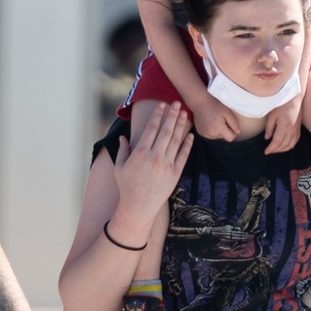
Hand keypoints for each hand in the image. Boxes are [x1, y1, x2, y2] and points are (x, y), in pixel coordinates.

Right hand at [115, 102, 193, 217]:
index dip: (157, 115)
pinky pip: (183, 156)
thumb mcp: (120, 167)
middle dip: (172, 115)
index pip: (151, 129)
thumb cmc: (127, 186)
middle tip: (177, 103)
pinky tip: (191, 135)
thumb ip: (123, 150)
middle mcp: (155, 156)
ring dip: (180, 125)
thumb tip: (123, 137)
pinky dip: (187, 145)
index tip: (161, 105)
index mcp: (140, 153)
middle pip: (166, 131)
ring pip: (175, 140)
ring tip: (184, 113)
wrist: (139, 206)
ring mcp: (167, 165)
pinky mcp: (175, 174)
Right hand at [186, 94, 238, 140]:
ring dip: (218, 131)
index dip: (233, 133)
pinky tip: (209, 122)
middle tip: (221, 120)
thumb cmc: (214, 106)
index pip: (230, 138)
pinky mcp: (201, 133)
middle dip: (225, 130)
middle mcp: (211, 134)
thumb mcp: (227, 112)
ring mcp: (205, 134)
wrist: (199, 103)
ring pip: (217, 136)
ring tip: (215, 121)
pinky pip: (210, 135)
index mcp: (219, 128)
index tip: (231, 126)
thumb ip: (234, 123)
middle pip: (224, 137)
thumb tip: (237, 132)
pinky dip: (212, 130)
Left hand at [264, 94, 302, 153]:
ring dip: (282, 150)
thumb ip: (269, 128)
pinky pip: (295, 142)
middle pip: (283, 145)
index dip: (271, 148)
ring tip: (275, 150)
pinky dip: (289, 146)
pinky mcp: (299, 129)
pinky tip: (284, 146)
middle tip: (269, 151)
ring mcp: (296, 131)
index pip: (277, 142)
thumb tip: (267, 138)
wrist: (294, 99)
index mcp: (284, 127)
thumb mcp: (272, 116)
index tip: (266, 152)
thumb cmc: (281, 105)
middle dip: (275, 150)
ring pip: (290, 145)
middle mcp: (291, 131)